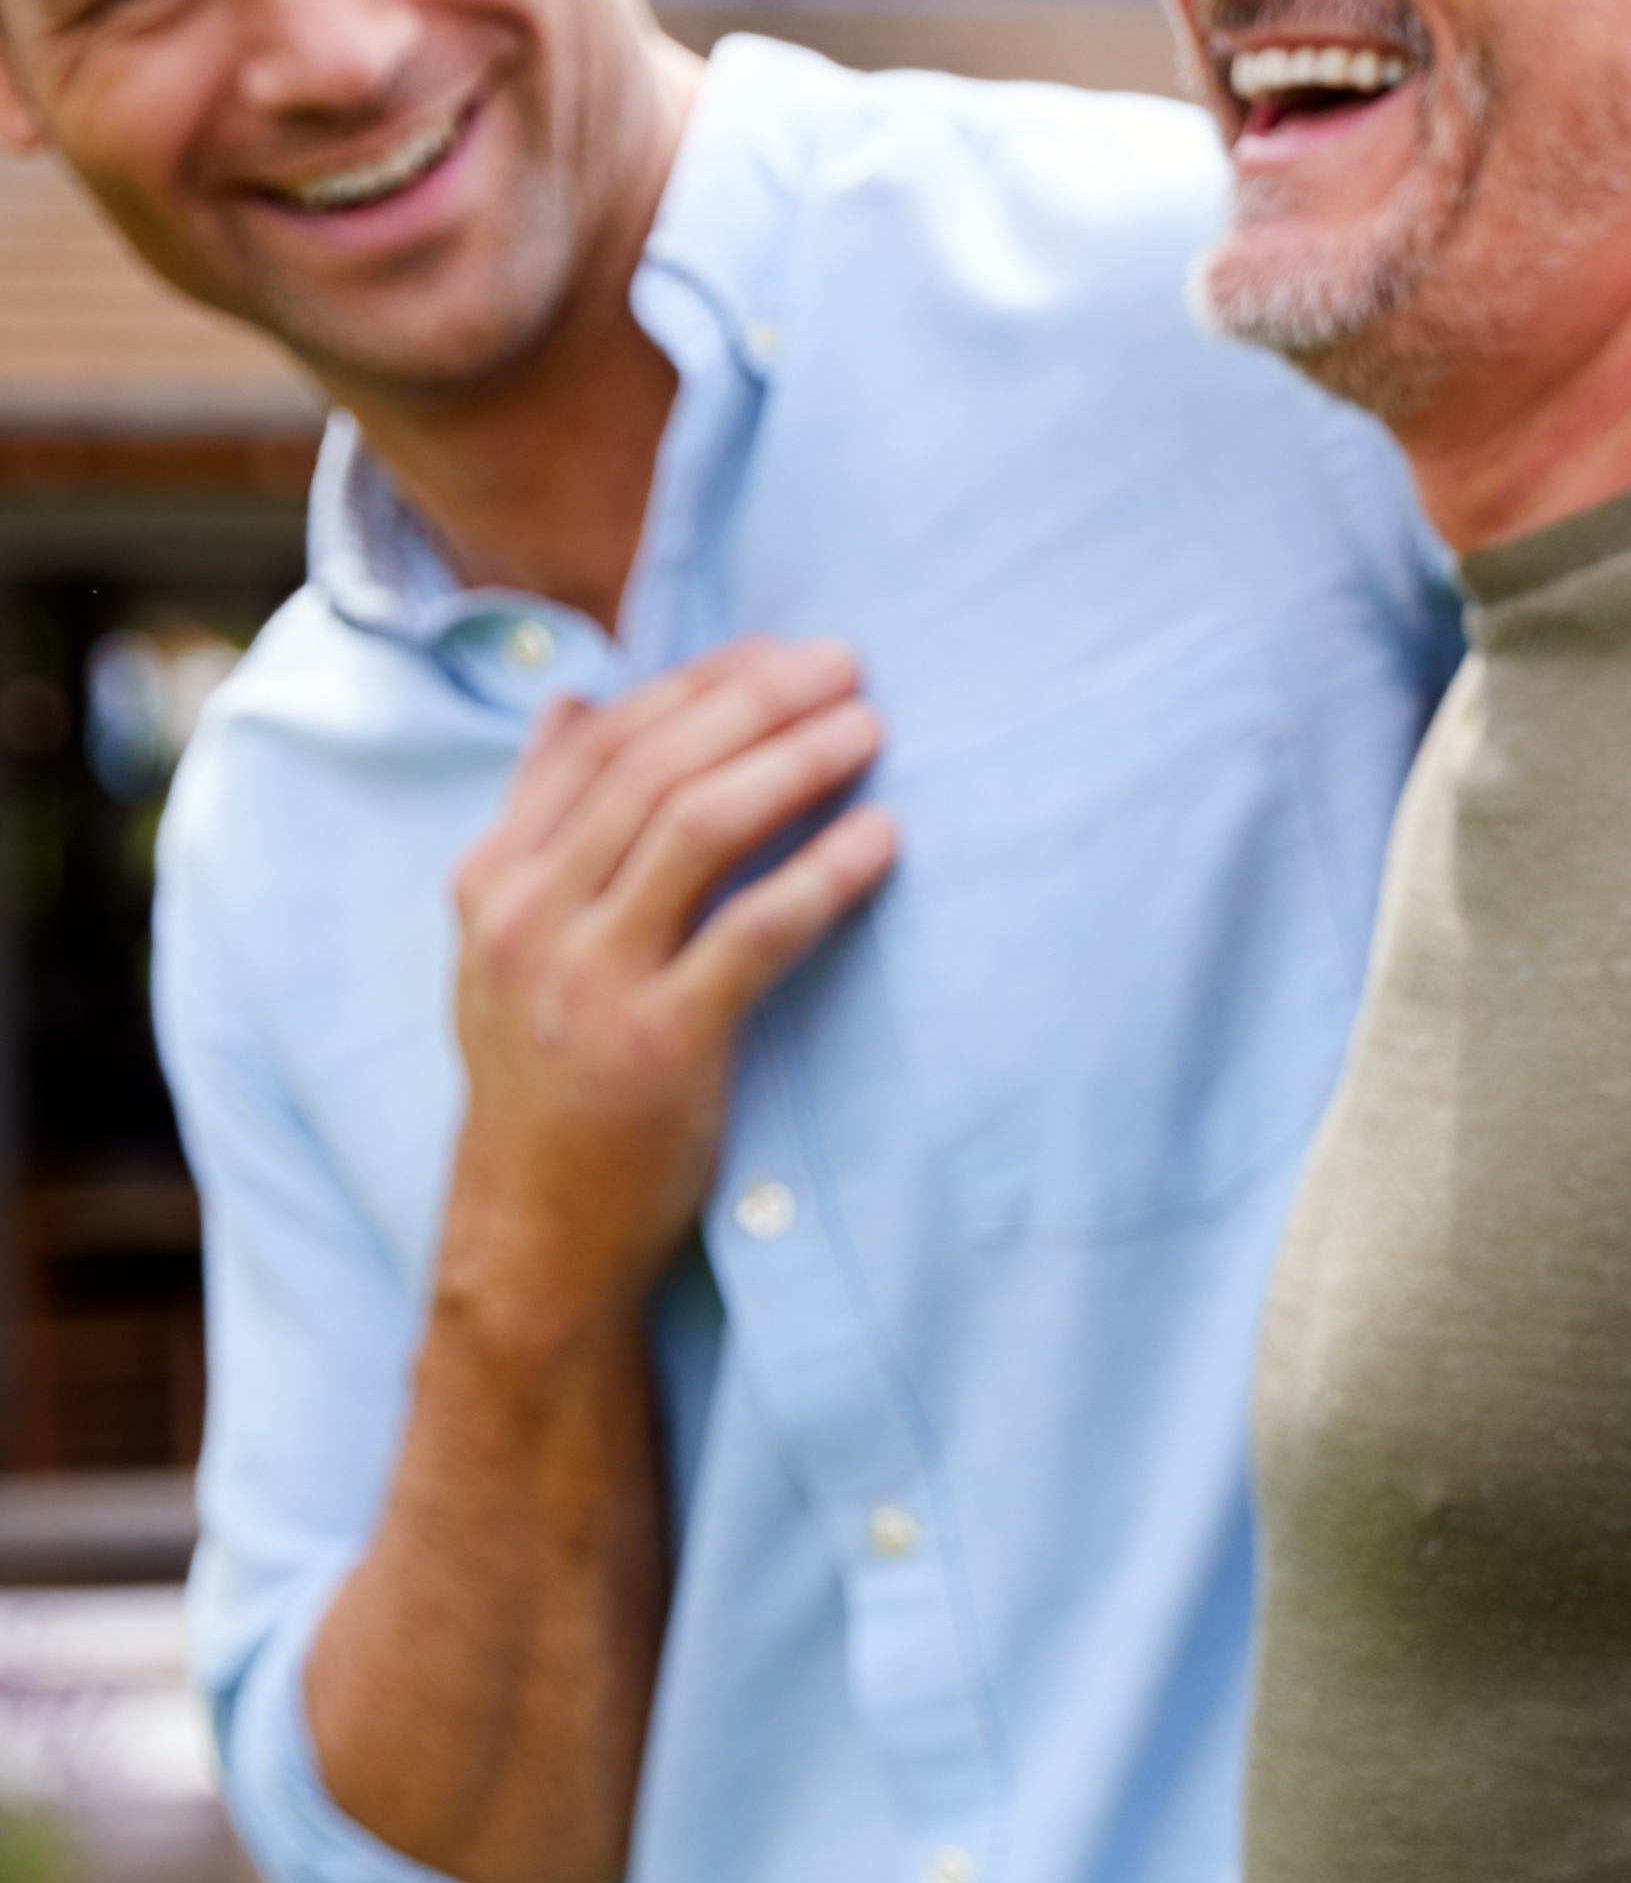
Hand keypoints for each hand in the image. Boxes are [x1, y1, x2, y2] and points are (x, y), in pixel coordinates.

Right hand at [443, 638, 895, 1313]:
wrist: (533, 1230)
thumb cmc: (545, 1077)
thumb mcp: (507, 942)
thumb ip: (542, 823)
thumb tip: (575, 700)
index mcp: (493, 881)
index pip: (600, 743)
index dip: (698, 684)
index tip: (782, 652)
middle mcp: (527, 918)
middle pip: (654, 770)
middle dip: (757, 703)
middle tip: (847, 664)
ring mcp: (586, 980)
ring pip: (696, 830)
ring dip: (793, 765)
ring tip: (869, 728)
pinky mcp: (657, 1044)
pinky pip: (752, 935)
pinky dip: (822, 876)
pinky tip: (883, 839)